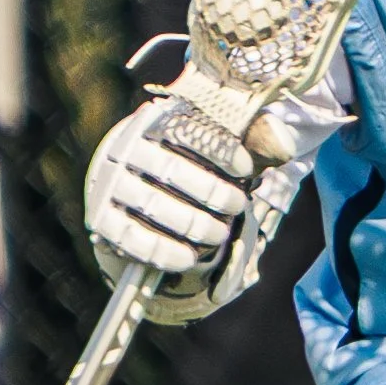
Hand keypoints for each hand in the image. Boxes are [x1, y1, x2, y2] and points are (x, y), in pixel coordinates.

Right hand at [85, 92, 306, 326]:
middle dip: (211, 192)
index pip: (185, 131)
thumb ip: (230, 147)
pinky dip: (165, 251)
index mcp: (149, 124)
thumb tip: (285, 146)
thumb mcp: (193, 149)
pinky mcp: (101, 222)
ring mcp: (108, 187)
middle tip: (237, 206)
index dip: (219, 151)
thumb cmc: (171, 170)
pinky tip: (189, 259)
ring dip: (193, 223)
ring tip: (218, 235)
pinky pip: (135, 240)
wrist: (118, 194)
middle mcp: (123, 151)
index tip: (246, 170)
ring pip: (155, 206)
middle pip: (172, 170)